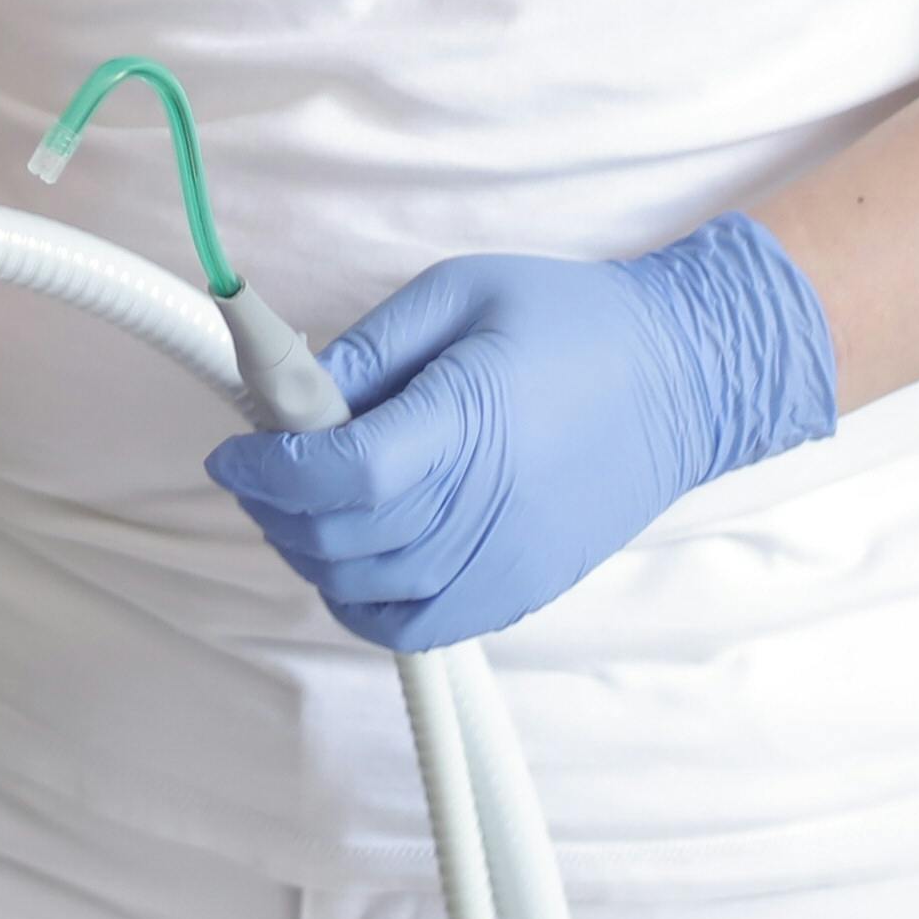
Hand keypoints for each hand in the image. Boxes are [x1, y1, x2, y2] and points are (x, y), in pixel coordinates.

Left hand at [204, 218, 838, 652]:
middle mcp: (486, 505)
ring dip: (310, 548)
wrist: (684, 382)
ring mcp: (503, 562)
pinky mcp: (517, 594)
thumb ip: (367, 347)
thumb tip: (285, 394)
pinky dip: (359, 598)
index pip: (341, 474)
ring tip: (311, 499)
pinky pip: (408, 627)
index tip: (234, 450)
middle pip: (339, 538)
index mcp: (469, 418)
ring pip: (360, 588)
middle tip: (263, 463)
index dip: (268, 469)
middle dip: (275, 503)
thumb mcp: (460, 291)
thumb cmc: (572, 324)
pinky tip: (357, 551)